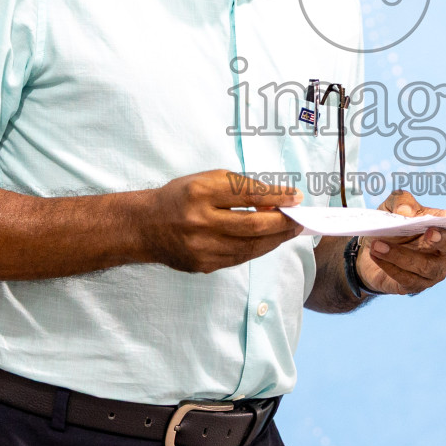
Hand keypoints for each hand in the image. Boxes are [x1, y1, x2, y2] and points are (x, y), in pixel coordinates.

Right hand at [136, 171, 302, 273]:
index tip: (296, 197)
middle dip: (283, 222)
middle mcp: (200, 221)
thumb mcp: (206, 180)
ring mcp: (201, 247)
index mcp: (201, 192)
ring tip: (290, 231)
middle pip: (254, 225)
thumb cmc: (180, 197)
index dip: (277, 196)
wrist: (145, 226)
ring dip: (276, 239)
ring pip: (250, 246)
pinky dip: (258, 249)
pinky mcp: (202, 264)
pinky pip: (239, 258)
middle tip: (299, 219)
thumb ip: (239, 188)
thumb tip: (276, 200)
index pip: (248, 194)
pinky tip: (269, 242)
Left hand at [356, 190, 445, 294]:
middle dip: (441, 241)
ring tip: (377, 245)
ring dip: (399, 255)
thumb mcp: (392, 206)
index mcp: (443, 226)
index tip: (433, 225)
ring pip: (424, 266)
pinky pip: (406, 279)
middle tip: (428, 235)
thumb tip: (406, 212)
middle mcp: (445, 251)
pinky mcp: (416, 286)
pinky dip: (389, 266)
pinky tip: (376, 255)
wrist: (370, 250)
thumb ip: (400, 201)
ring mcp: (433, 271)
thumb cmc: (391, 225)